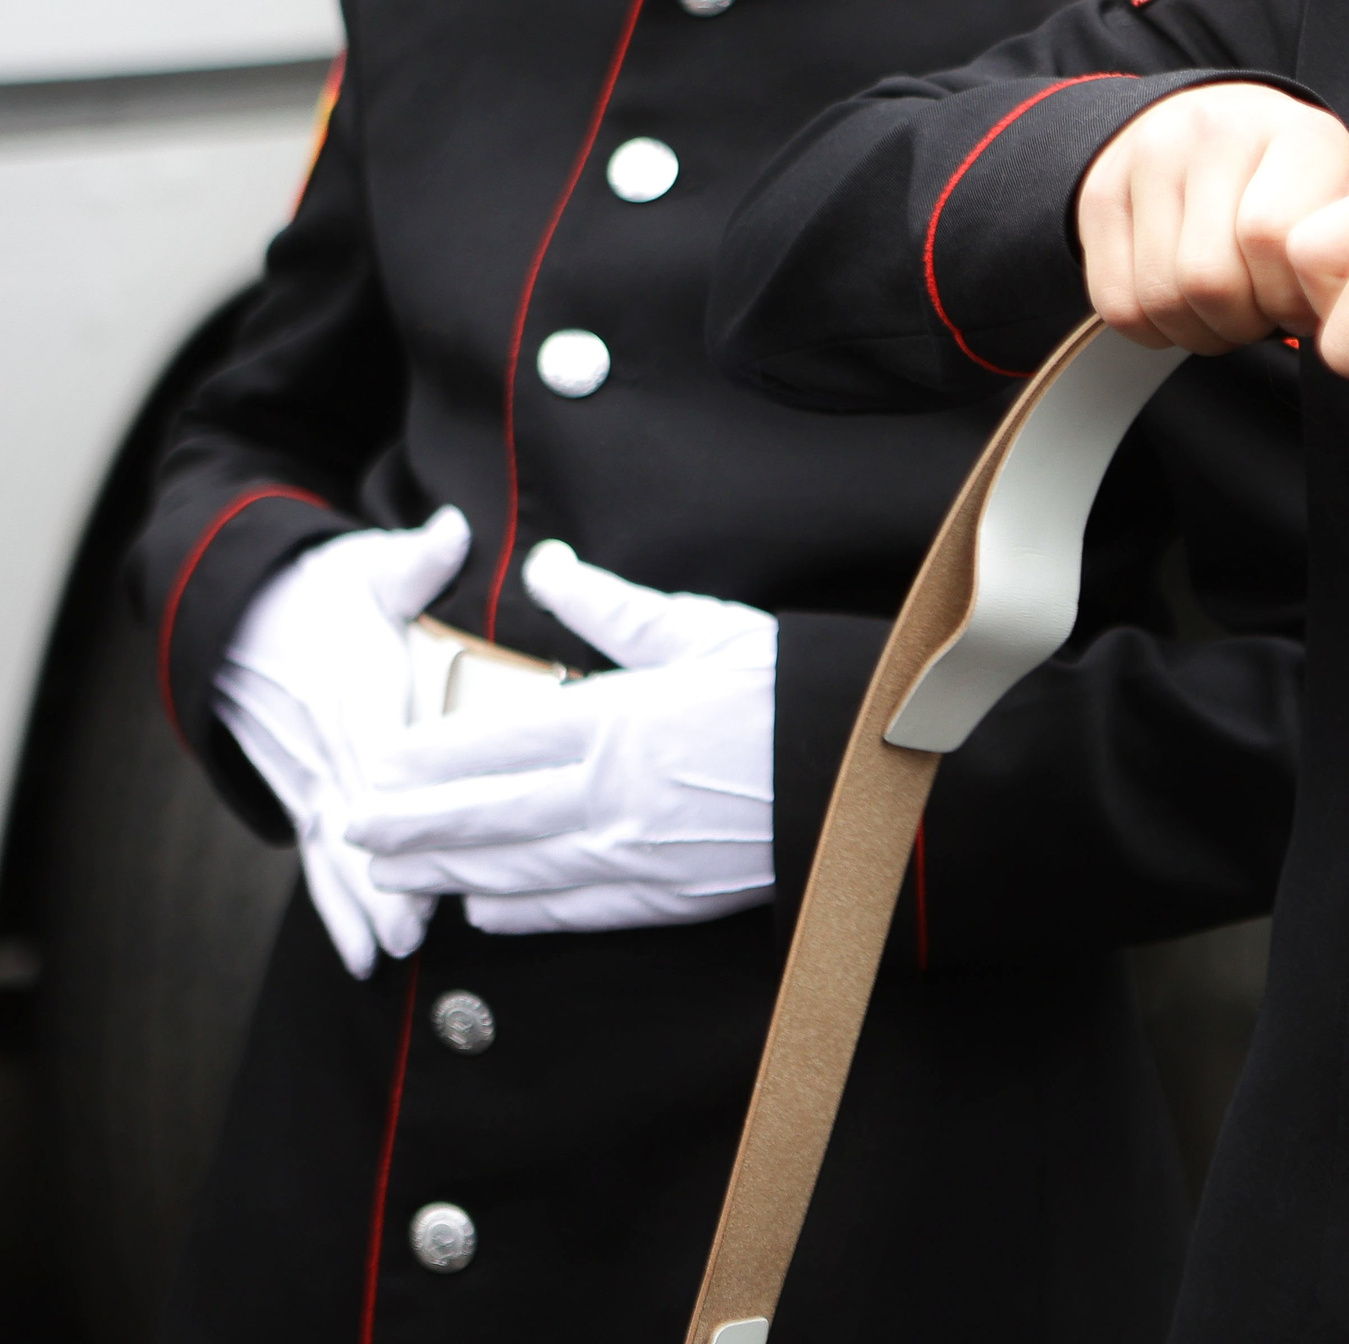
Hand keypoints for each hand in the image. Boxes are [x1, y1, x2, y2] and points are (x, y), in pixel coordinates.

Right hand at [214, 507, 470, 978]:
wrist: (243, 607)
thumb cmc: (323, 585)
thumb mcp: (367, 563)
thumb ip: (415, 557)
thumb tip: (452, 528)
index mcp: (348, 687)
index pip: (370, 749)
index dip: (392, 799)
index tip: (419, 838)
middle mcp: (322, 740)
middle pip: (353, 817)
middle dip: (380, 876)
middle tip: (413, 933)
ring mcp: (306, 772)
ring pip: (332, 851)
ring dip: (357, 906)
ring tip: (388, 958)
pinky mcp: (301, 791)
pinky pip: (318, 856)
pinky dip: (337, 906)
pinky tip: (363, 956)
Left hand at [348, 540, 776, 934]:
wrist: (871, 767)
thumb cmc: (790, 688)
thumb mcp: (702, 629)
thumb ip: (611, 608)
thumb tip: (544, 564)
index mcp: (617, 721)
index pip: (491, 745)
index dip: (423, 759)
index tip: (371, 760)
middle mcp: (611, 797)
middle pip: (485, 816)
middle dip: (409, 825)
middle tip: (347, 827)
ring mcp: (636, 855)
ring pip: (516, 870)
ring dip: (445, 872)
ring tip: (390, 873)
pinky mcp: (669, 896)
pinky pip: (575, 911)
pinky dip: (521, 913)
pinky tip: (484, 909)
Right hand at [1077, 84, 1348, 352]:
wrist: (1216, 122)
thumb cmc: (1294, 187)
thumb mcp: (1339, 205)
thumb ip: (1345, 259)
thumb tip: (1339, 325)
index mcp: (1298, 135)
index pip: (1272, 239)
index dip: (1288, 301)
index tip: (1300, 307)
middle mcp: (1216, 131)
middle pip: (1210, 279)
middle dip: (1243, 324)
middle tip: (1260, 315)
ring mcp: (1148, 157)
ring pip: (1162, 298)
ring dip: (1201, 331)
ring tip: (1228, 310)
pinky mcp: (1100, 193)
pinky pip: (1118, 303)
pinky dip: (1156, 330)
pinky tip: (1187, 307)